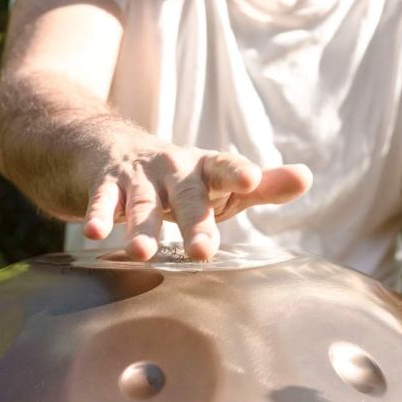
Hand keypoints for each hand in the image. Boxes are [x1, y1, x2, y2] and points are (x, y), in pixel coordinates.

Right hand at [83, 145, 311, 260]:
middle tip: (202, 252)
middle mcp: (173, 168)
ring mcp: (138, 176)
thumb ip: (262, 186)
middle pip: (186, 196)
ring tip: (143, 254)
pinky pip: (102, 200)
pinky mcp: (105, 183)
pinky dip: (98, 216)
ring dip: (141, 228)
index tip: (252, 180)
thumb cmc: (179, 178)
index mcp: (205, 169)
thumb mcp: (219, 180)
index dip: (239, 173)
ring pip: (142, 203)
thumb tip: (305, 177)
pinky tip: (95, 234)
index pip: (226, 168)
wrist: (108, 146)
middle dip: (193, 223)